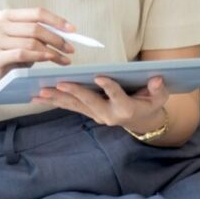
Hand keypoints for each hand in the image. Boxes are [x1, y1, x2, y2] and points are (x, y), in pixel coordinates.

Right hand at [0, 7, 75, 91]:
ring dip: (52, 52)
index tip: (73, 30)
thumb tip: (70, 31)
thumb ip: (43, 33)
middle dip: (57, 39)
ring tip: (64, 59)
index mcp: (8, 16)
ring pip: (31, 42)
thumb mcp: (28, 41)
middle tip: (71, 49)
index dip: (56, 20)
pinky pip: (22, 54)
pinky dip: (39, 56)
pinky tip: (50, 59)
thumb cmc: (15, 57)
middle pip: (35, 28)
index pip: (37, 13)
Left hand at [31, 74, 170, 132]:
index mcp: (126, 109)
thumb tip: (156, 78)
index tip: (100, 77)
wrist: (142, 121)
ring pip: (75, 106)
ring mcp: (97, 115)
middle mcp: (108, 115)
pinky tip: (39, 96)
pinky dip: (55, 101)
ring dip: (57, 99)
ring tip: (40, 92)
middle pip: (90, 102)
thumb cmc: (151, 103)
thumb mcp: (160, 97)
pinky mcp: (89, 113)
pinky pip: (70, 107)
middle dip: (74, 93)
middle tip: (59, 84)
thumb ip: (158, 89)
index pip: (117, 96)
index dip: (109, 88)